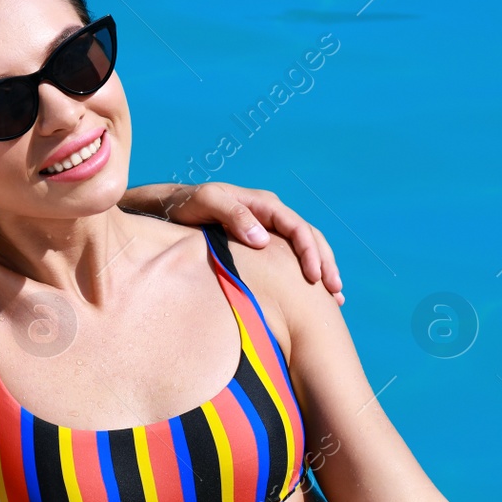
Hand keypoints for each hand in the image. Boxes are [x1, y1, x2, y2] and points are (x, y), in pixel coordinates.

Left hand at [120, 182, 344, 303]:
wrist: (166, 209)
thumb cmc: (184, 205)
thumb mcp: (205, 203)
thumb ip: (233, 216)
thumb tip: (263, 239)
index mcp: (263, 204)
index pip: (297, 227)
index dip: (310, 252)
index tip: (315, 278)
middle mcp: (270, 216)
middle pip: (309, 239)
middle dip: (324, 265)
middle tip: (335, 292)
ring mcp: (266, 231)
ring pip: (303, 250)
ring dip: (320, 272)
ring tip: (335, 298)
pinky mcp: (258, 247)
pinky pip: (288, 260)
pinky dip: (302, 276)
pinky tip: (311, 298)